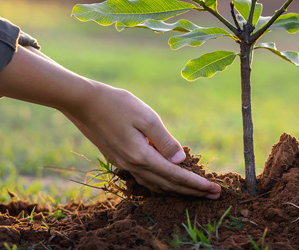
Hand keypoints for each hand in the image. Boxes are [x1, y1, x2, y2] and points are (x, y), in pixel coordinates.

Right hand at [0, 46, 220, 198]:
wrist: (84, 102)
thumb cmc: (117, 104)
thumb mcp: (146, 117)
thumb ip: (164, 140)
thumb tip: (180, 160)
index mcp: (142, 156)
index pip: (176, 176)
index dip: (197, 184)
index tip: (214, 190)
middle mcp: (133, 166)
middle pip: (168, 186)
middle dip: (192, 192)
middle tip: (214, 195)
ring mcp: (124, 165)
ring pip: (156, 185)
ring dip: (177, 190)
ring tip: (195, 192)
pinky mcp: (119, 159)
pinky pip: (145, 179)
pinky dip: (161, 184)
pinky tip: (167, 182)